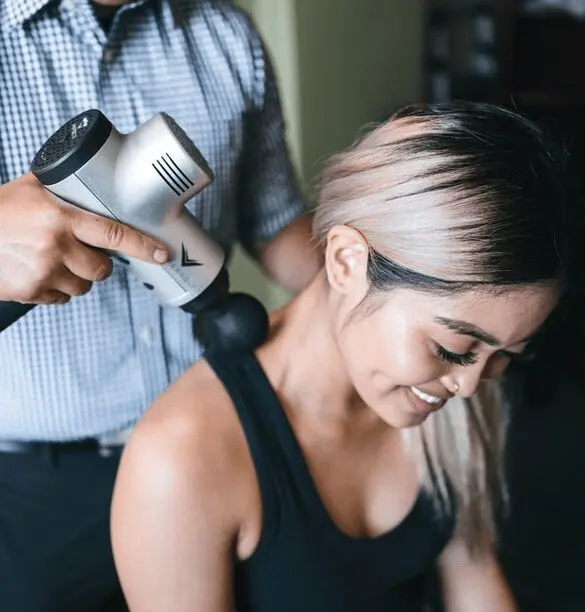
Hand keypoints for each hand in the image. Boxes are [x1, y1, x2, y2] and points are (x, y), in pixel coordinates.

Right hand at [0, 173, 168, 304]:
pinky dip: (55, 288)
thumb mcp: (31, 188)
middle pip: (102, 269)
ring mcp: (43, 272)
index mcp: (60, 217)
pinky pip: (60, 298)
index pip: (113, 233)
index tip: (162, 254)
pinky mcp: (30, 292)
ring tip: (54, 260)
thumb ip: (63, 186)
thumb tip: (90, 174)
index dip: (142, 246)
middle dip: (98, 264)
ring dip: (77, 277)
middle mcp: (55, 246)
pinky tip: (39, 271)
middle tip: (82, 252)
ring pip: (83, 287)